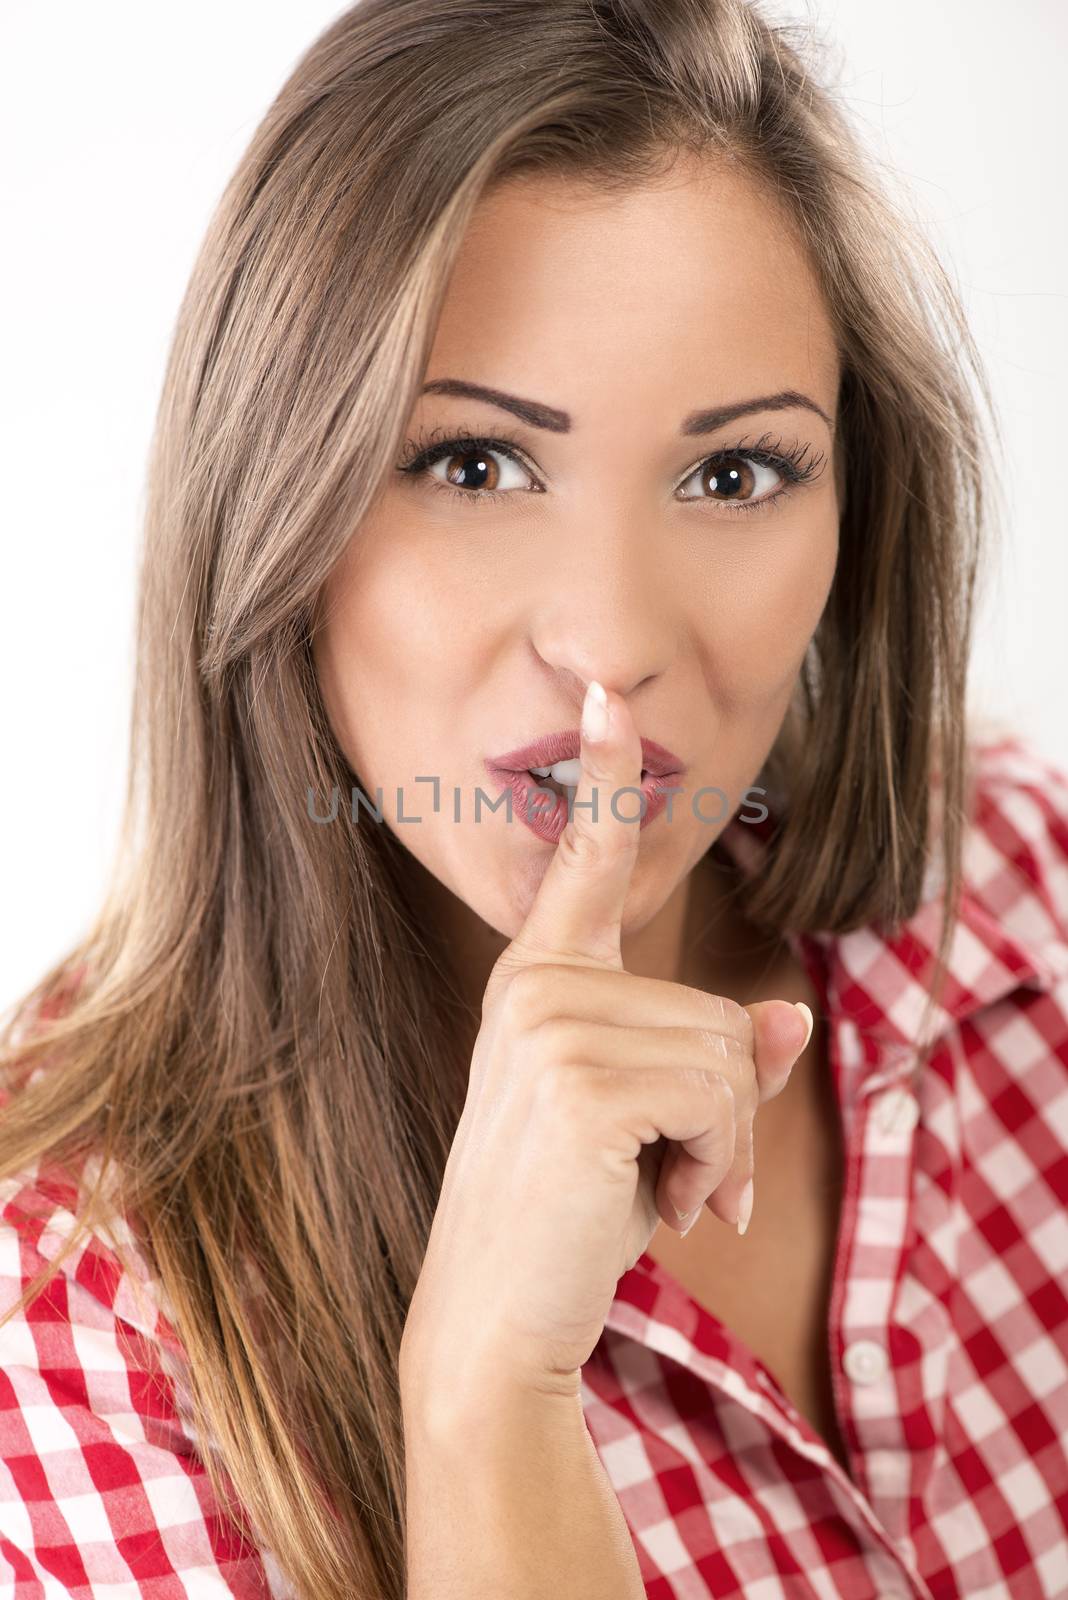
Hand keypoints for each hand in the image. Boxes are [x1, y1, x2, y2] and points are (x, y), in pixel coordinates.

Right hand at [399, 681, 810, 1406]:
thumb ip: (713, 1062)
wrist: (492, 1320)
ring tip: (652, 1189)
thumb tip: (790, 1021)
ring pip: (727, 1052)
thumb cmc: (563, 1219)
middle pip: (717, 1010)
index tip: (610, 692)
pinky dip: (715, 1165)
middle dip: (721, 1112)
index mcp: (540, 981)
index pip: (585, 863)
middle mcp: (537, 986)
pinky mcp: (578, 1075)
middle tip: (665, 1176)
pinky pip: (720, 1094)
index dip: (605, 777)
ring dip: (718, 1145)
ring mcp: (549, 1024)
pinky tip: (657, 1204)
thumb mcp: (645, 1126)